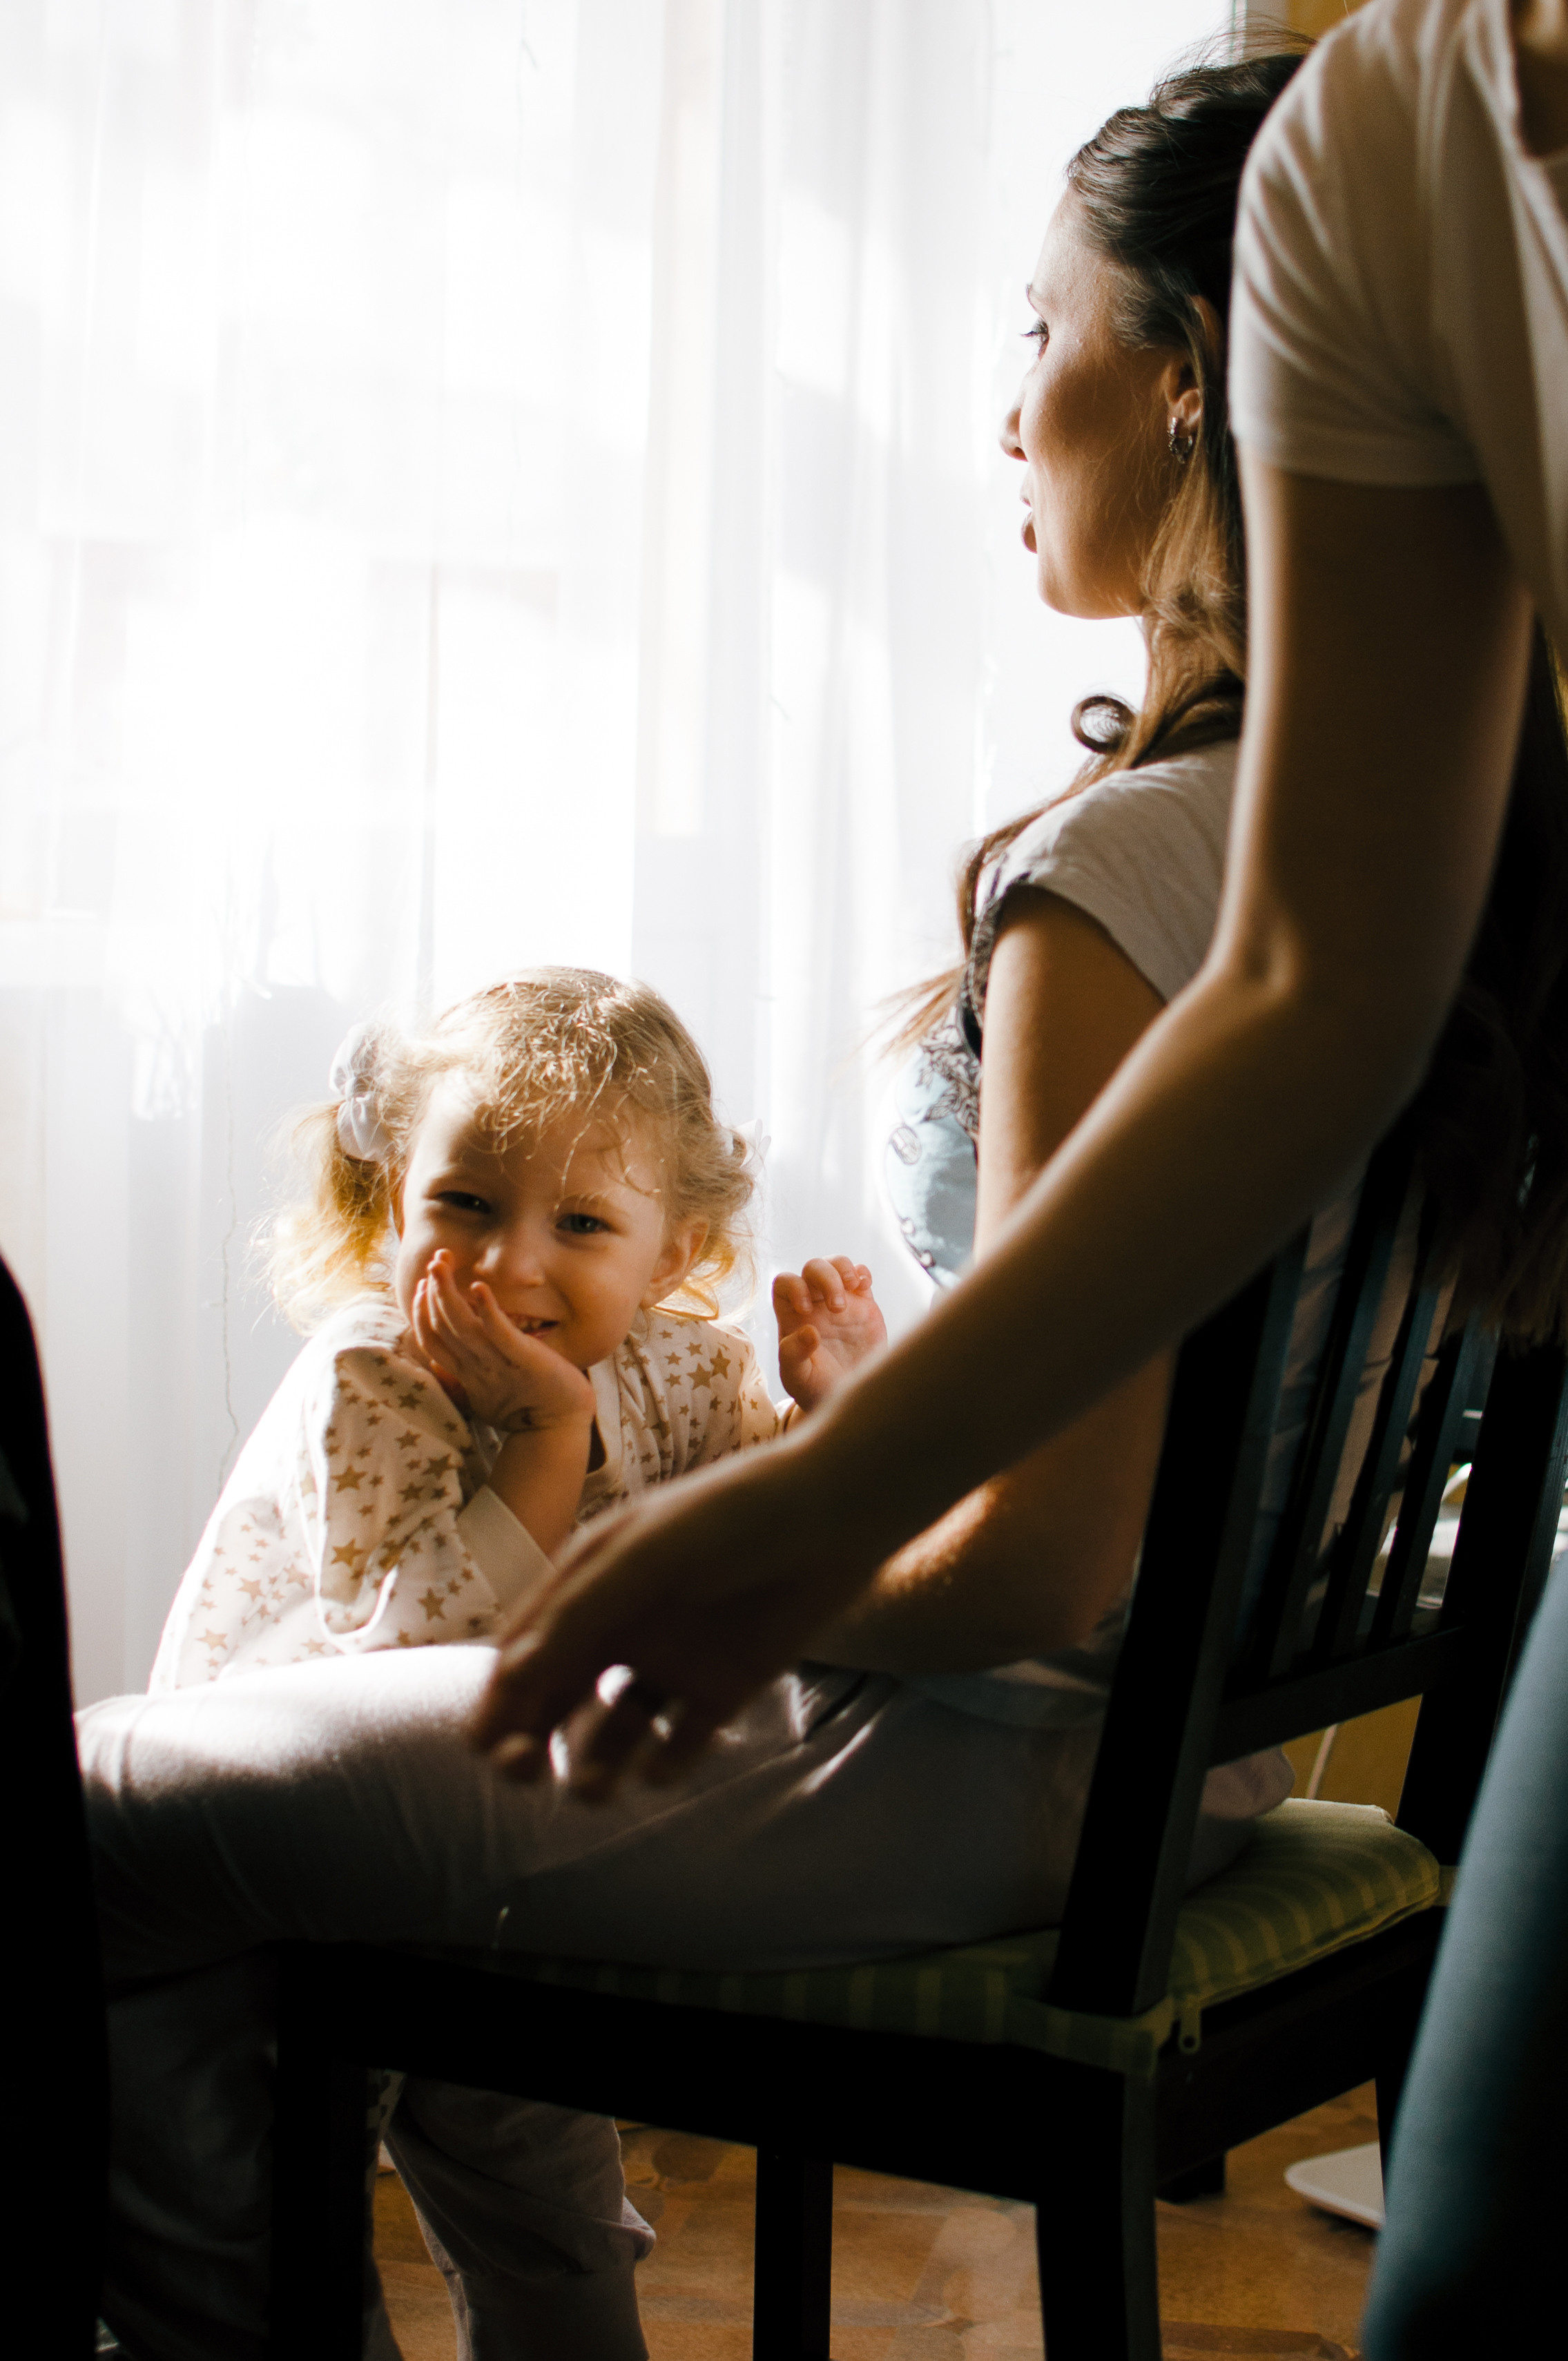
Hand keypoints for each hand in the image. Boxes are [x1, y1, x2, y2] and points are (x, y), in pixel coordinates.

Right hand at [409, 1253, 594, 1434]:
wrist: (559, 1430)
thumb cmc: (527, 1411)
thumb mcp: (487, 1395)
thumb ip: (465, 1378)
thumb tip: (443, 1369)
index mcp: (466, 1375)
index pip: (431, 1340)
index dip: (421, 1312)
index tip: (420, 1288)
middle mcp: (476, 1367)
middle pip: (441, 1326)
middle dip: (432, 1291)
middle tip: (433, 1261)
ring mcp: (498, 1364)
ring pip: (461, 1325)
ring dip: (448, 1292)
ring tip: (441, 1263)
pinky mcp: (524, 1360)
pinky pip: (500, 1333)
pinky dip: (487, 1310)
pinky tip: (479, 1287)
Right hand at [471, 1420, 891, 1792]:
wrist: (829, 1517)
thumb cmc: (726, 1518)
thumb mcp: (642, 1555)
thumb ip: (580, 1614)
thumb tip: (512, 1676)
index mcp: (588, 1586)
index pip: (525, 1652)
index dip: (500, 1700)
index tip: (485, 1745)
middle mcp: (621, 1627)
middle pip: (557, 1698)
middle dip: (530, 1739)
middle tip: (523, 1773)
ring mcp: (668, 1661)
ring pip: (610, 1732)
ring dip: (592, 1767)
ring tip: (594, 1788)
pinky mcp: (720, 1689)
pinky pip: (676, 1744)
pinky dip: (661, 1765)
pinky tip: (660, 1763)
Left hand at [774, 1257, 886, 1411]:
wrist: (848, 1396)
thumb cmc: (816, 1389)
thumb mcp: (798, 1378)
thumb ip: (794, 1356)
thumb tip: (809, 1331)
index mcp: (792, 1316)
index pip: (784, 1283)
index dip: (794, 1287)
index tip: (807, 1310)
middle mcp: (814, 1303)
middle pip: (813, 1268)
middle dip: (825, 1279)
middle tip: (838, 1308)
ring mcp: (839, 1301)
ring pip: (836, 1264)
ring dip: (844, 1269)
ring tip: (854, 1288)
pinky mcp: (863, 1305)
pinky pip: (860, 1275)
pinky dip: (862, 1273)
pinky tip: (864, 1287)